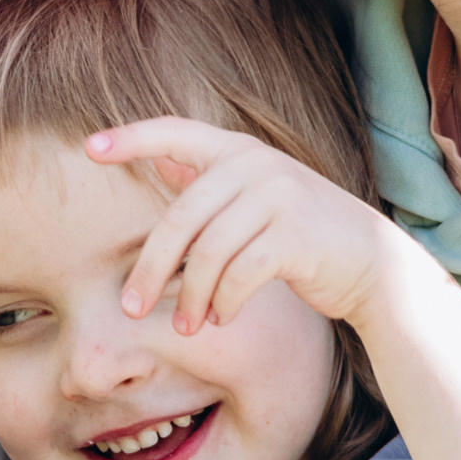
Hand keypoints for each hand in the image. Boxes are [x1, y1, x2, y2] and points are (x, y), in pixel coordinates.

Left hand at [91, 117, 397, 335]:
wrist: (372, 265)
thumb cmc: (304, 238)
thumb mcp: (258, 201)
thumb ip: (213, 184)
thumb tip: (164, 163)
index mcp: (239, 151)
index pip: (174, 132)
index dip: (130, 139)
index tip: (88, 148)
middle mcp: (257, 164)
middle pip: (180, 219)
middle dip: (151, 268)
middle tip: (130, 308)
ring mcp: (278, 196)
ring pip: (208, 254)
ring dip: (190, 298)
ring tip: (186, 326)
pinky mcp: (294, 235)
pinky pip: (238, 275)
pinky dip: (222, 303)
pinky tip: (220, 319)